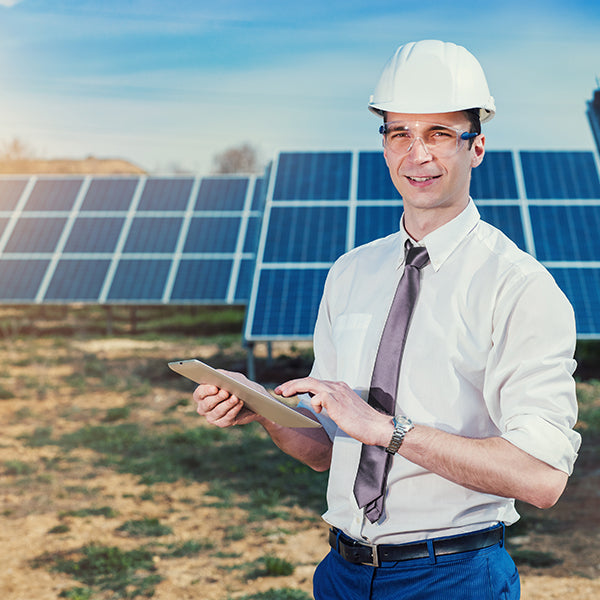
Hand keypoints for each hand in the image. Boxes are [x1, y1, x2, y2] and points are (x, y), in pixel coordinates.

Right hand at [193, 369, 264, 427]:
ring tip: (235, 398)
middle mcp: (203, 408)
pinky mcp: (222, 423)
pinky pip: (227, 418)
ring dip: (227, 404)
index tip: (215, 388)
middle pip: (207, 404)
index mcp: (201, 395)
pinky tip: (240, 403)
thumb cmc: (236, 385)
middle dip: (217, 398)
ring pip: (218, 411)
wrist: (250, 399)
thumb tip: (220, 375)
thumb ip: (223, 375)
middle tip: (226, 392)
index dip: (206, 391)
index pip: (199, 393)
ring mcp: (212, 417)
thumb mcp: (230, 377)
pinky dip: (234, 410)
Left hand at [275, 377, 393, 446]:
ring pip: (310, 383)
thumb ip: (331, 404)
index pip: (314, 382)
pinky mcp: (337, 402)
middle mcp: (337, 387)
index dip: (298, 384)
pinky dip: (313, 402)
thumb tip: (317, 404)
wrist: (377, 427)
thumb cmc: (362, 423)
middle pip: (309, 379)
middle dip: (291, 384)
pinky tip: (316, 409)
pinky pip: (318, 397)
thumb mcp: (343, 409)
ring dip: (294, 387)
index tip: (286, 391)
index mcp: (338, 388)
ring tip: (283, 394)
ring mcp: (337, 393)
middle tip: (278, 390)